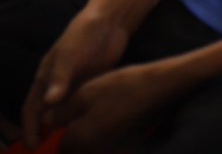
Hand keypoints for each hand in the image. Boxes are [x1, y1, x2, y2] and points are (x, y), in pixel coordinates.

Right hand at [22, 9, 129, 147]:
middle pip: (46, 114)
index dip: (30, 128)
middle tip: (49, 151)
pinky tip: (86, 129)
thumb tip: (48, 103)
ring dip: (63, 128)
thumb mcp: (69, 55)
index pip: (32, 109)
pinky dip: (80, 118)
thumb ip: (59, 78)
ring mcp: (74, 85)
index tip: (33, 146)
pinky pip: (82, 105)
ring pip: (64, 112)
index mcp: (45, 78)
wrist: (109, 22)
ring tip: (68, 145)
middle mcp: (57, 85)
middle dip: (44, 133)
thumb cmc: (83, 35)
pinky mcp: (91, 84)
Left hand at [48, 62, 186, 153]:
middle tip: (76, 117)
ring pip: (91, 148)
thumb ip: (62, 111)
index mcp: (81, 138)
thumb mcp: (86, 93)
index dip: (57, 132)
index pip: (60, 145)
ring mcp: (112, 147)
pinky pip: (106, 143)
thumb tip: (48, 120)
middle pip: (75, 150)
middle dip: (72, 138)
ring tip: (94, 114)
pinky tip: (109, 117)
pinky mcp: (125, 142)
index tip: (60, 119)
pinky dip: (102, 135)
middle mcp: (95, 149)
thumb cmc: (123, 87)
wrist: (161, 87)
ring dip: (87, 138)